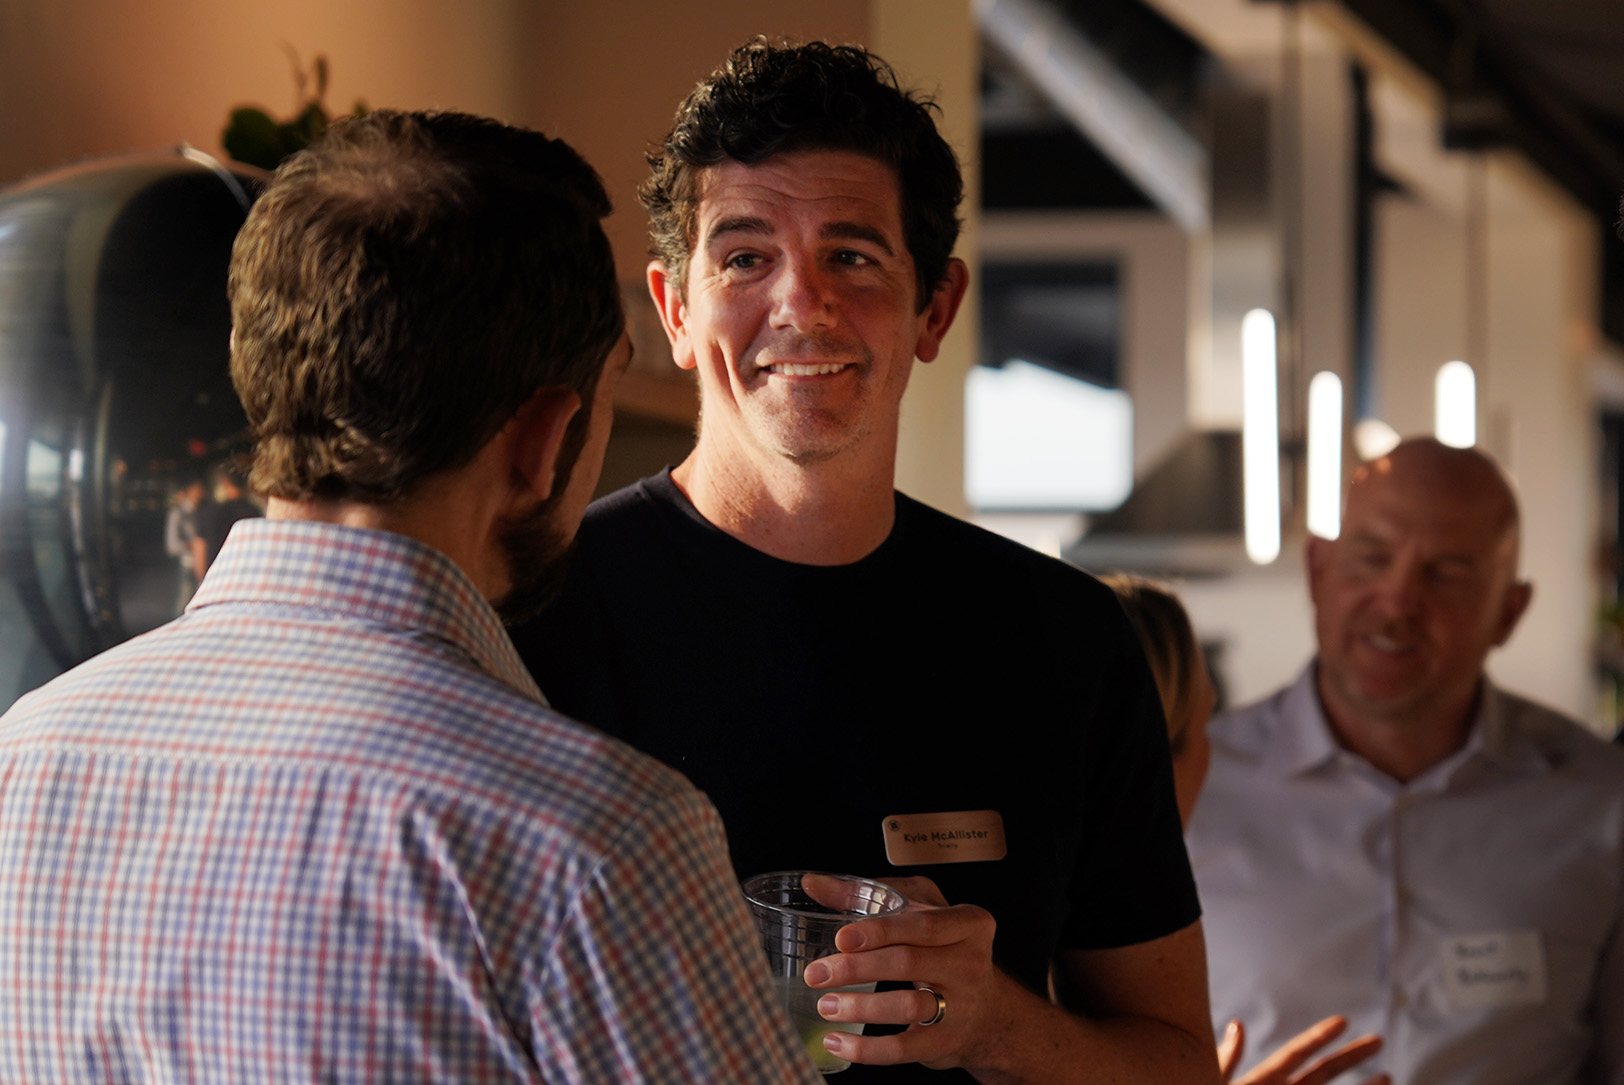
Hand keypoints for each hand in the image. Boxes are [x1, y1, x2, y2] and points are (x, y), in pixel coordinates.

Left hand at [801, 875, 1002, 1070]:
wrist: (986, 1010)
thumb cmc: (942, 949)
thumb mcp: (917, 911)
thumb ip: (866, 894)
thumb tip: (814, 884)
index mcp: (968, 923)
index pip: (922, 924)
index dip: (880, 931)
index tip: (841, 938)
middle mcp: (972, 962)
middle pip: (907, 962)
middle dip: (856, 968)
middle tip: (817, 974)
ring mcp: (963, 1005)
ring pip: (907, 1006)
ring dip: (859, 1008)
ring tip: (825, 1006)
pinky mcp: (948, 1041)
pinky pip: (904, 1048)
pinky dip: (866, 1048)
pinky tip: (837, 1041)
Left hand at [1219, 1016, 1386, 1084]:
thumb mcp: (1213, 1082)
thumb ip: (1226, 1060)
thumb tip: (1238, 1024)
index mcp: (1263, 1081)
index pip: (1296, 1054)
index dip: (1319, 1037)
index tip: (1343, 1020)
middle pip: (1323, 1072)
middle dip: (1350, 1057)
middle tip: (1379, 1040)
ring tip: (1389, 1077)